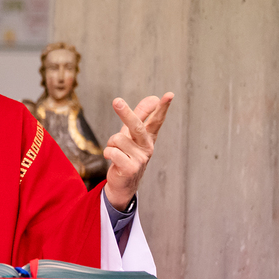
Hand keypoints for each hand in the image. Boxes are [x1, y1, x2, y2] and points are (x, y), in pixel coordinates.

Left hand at [102, 92, 174, 209]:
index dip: (163, 107)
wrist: (123, 183)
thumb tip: (153, 97)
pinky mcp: (131, 168)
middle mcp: (147, 146)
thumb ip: (141, 116)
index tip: (169, 94)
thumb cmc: (127, 154)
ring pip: (117, 138)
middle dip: (125, 113)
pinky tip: (112, 159)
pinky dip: (108, 153)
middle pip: (136, 126)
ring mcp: (140, 158)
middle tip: (116, 101)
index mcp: (149, 137)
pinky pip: (112, 151)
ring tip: (115, 151)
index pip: (157, 120)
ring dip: (111, 143)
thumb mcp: (132, 134)